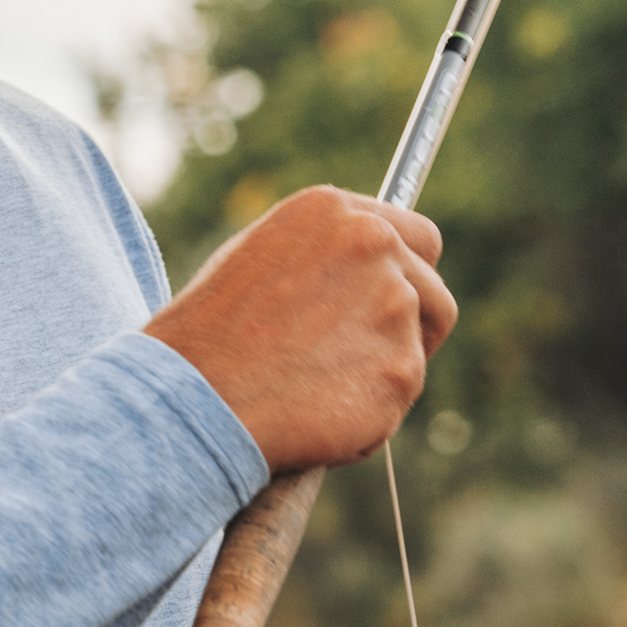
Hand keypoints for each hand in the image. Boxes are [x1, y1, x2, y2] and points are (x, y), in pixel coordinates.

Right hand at [146, 186, 455, 471]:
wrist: (192, 398)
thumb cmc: (208, 337)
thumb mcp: (261, 263)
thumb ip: (324, 258)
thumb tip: (370, 271)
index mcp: (335, 212)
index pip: (417, 237)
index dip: (408, 275)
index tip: (396, 301)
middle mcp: (374, 245)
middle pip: (433, 291)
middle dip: (415, 325)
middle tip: (370, 358)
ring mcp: (394, 306)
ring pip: (418, 348)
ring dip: (383, 369)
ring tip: (316, 390)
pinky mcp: (402, 369)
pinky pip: (400, 396)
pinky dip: (370, 414)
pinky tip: (316, 415)